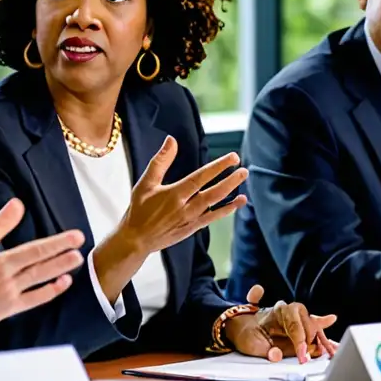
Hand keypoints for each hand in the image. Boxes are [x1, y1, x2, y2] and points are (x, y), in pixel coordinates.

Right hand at [0, 199, 84, 360]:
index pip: (32, 250)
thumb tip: (17, 204)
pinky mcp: (10, 309)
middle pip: (39, 262)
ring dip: (59, 269)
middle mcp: (5, 277)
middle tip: (80, 242)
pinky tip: (63, 282)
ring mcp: (9, 294)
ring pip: (39, 279)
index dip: (55, 243)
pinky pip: (34, 300)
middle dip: (62, 252)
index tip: (73, 235)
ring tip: (77, 259)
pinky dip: (50, 291)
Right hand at [94, 136, 247, 300]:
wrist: (136, 239)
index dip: (218, 167)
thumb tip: (171, 140)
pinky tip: (236, 203)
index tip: (233, 157)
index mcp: (174, 194)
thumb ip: (160, 161)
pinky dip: (225, 210)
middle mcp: (185, 208)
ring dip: (231, 194)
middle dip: (230, 180)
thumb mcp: (145, 183)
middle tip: (243, 170)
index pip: (201, 177)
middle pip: (213, 192)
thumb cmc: (139, 209)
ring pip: (215, 205)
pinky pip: (212, 218)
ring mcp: (190, 219)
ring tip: (242, 182)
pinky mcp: (191, 228)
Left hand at [224, 284, 338, 363]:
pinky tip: (335, 345)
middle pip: (308, 323)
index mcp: (278, 311)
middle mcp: (290, 313)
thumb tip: (276, 355)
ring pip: (314, 328)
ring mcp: (296, 321)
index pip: (295, 323)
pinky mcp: (299, 331)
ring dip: (324, 340)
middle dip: (313, 340)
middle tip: (313, 357)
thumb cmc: (245, 333)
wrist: (240, 329)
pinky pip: (315, 333)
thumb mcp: (250, 342)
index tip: (302, 355)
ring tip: (335, 350)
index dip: (300, 340)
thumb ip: (265, 349)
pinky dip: (324, 340)